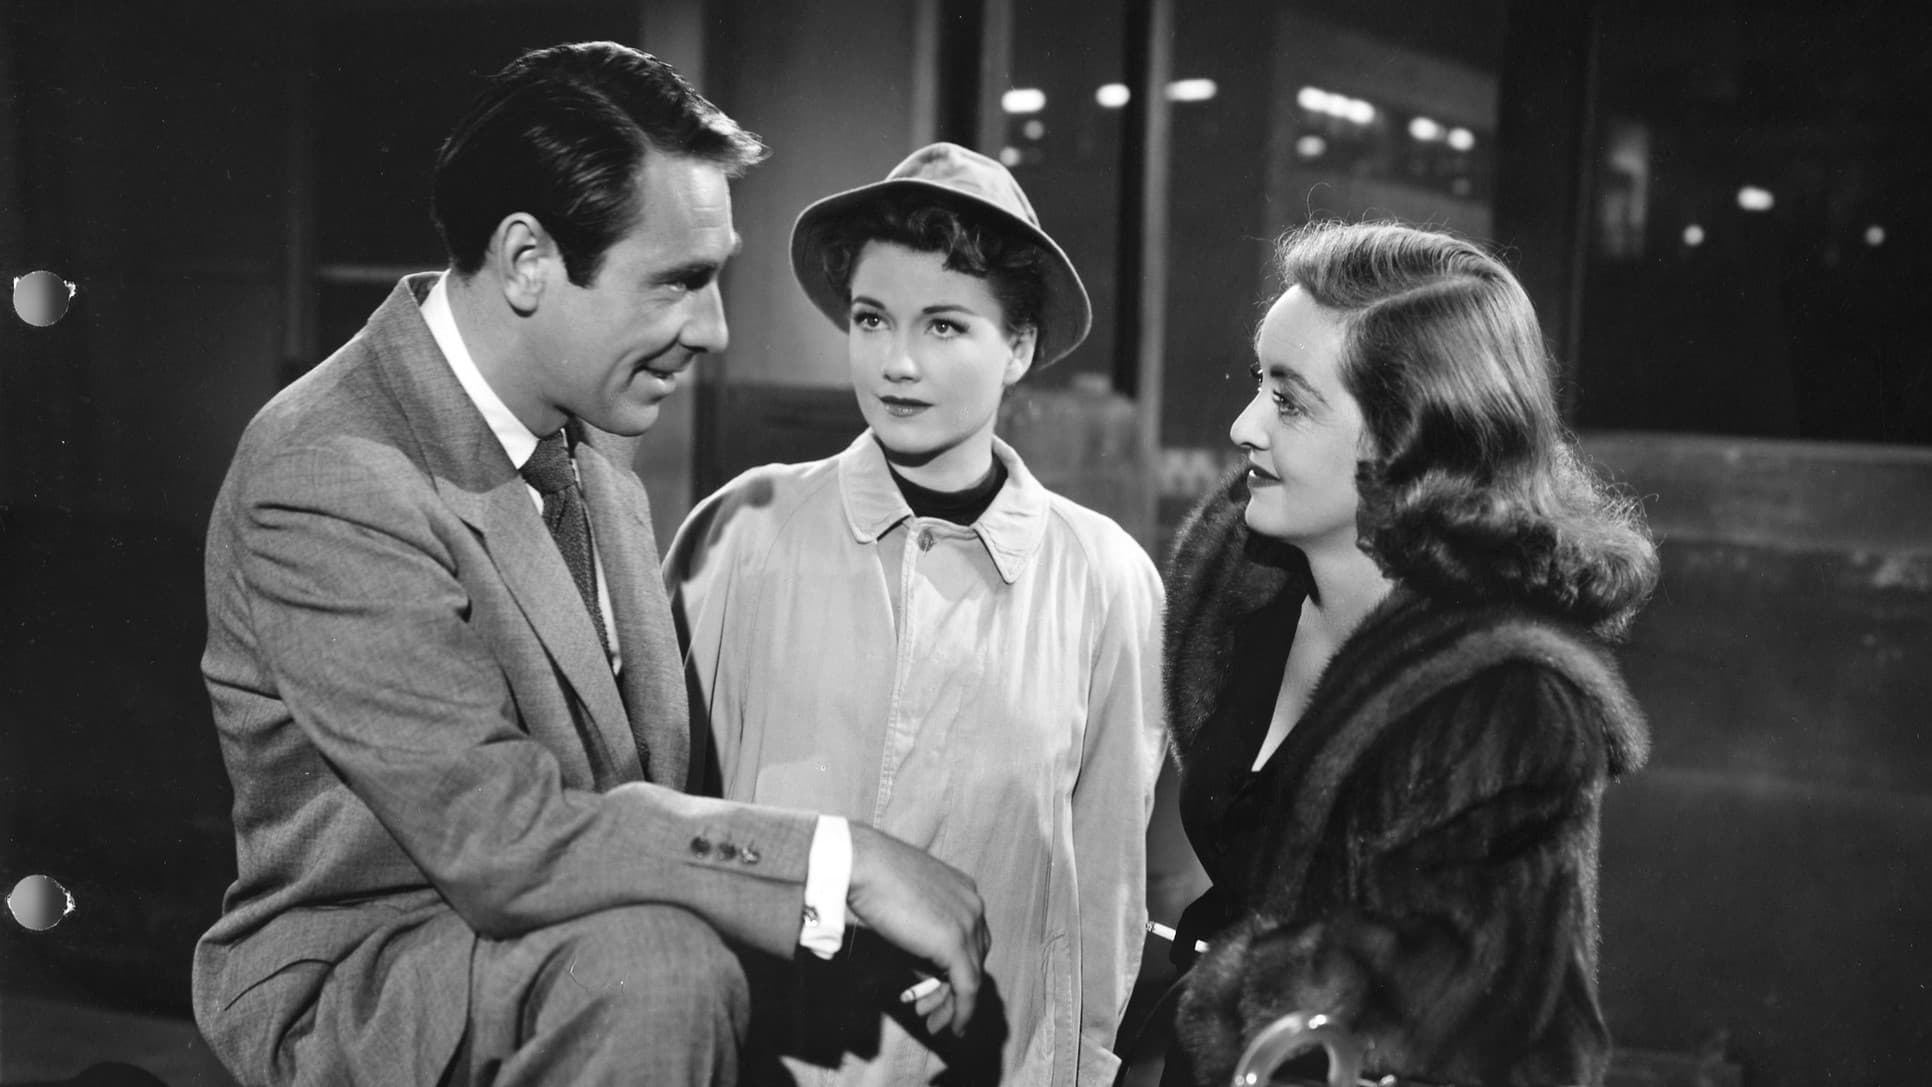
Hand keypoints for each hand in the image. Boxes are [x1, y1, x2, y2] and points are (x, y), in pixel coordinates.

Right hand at [846, 822, 988, 1035]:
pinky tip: (952, 1027)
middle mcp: (973, 906)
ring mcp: (968, 924)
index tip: (931, 987)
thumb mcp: (906, 900)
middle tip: (928, 1009)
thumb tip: (921, 960)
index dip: (954, 967)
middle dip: (952, 988)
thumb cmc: (872, 874)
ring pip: (971, 977)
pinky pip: (966, 988)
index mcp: (964, 891)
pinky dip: (962, 1011)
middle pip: (974, 958)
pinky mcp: (955, 944)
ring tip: (933, 1023)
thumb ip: (921, 927)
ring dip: (953, 1005)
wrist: (862, 864)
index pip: (970, 938)